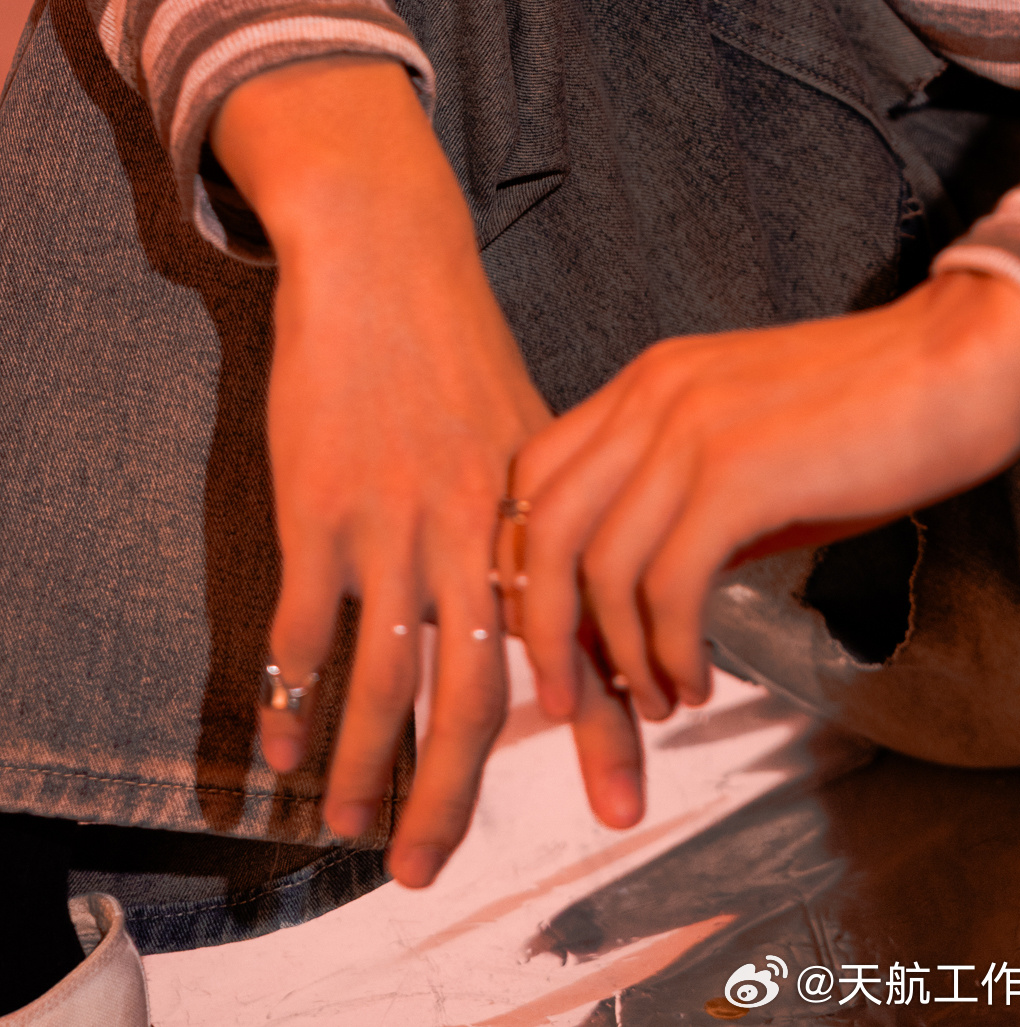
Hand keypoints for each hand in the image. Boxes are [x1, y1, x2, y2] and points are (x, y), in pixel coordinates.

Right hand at [211, 57, 564, 885]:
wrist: (388, 257)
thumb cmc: (456, 348)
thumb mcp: (530, 428)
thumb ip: (551, 521)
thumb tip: (583, 609)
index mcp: (539, 512)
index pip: (580, 640)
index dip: (608, 726)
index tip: (627, 802)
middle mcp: (474, 530)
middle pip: (481, 689)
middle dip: (460, 790)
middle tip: (434, 869)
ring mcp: (395, 521)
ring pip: (385, 678)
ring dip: (366, 768)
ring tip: (351, 832)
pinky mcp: (320, 507)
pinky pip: (305, 628)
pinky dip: (293, 697)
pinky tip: (285, 748)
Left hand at [509, 270, 1019, 796]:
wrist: (963, 360)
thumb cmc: (877, 412)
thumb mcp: (754, 447)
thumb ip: (688, 504)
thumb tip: (644, 600)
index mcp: (651, 381)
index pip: (537, 477)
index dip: (532, 570)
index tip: (562, 640)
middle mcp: (655, 394)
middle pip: (544, 527)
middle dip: (546, 633)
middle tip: (577, 702)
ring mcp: (693, 430)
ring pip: (600, 568)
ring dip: (620, 658)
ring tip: (661, 700)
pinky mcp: (741, 473)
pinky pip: (667, 586)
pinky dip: (670, 651)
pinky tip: (698, 679)